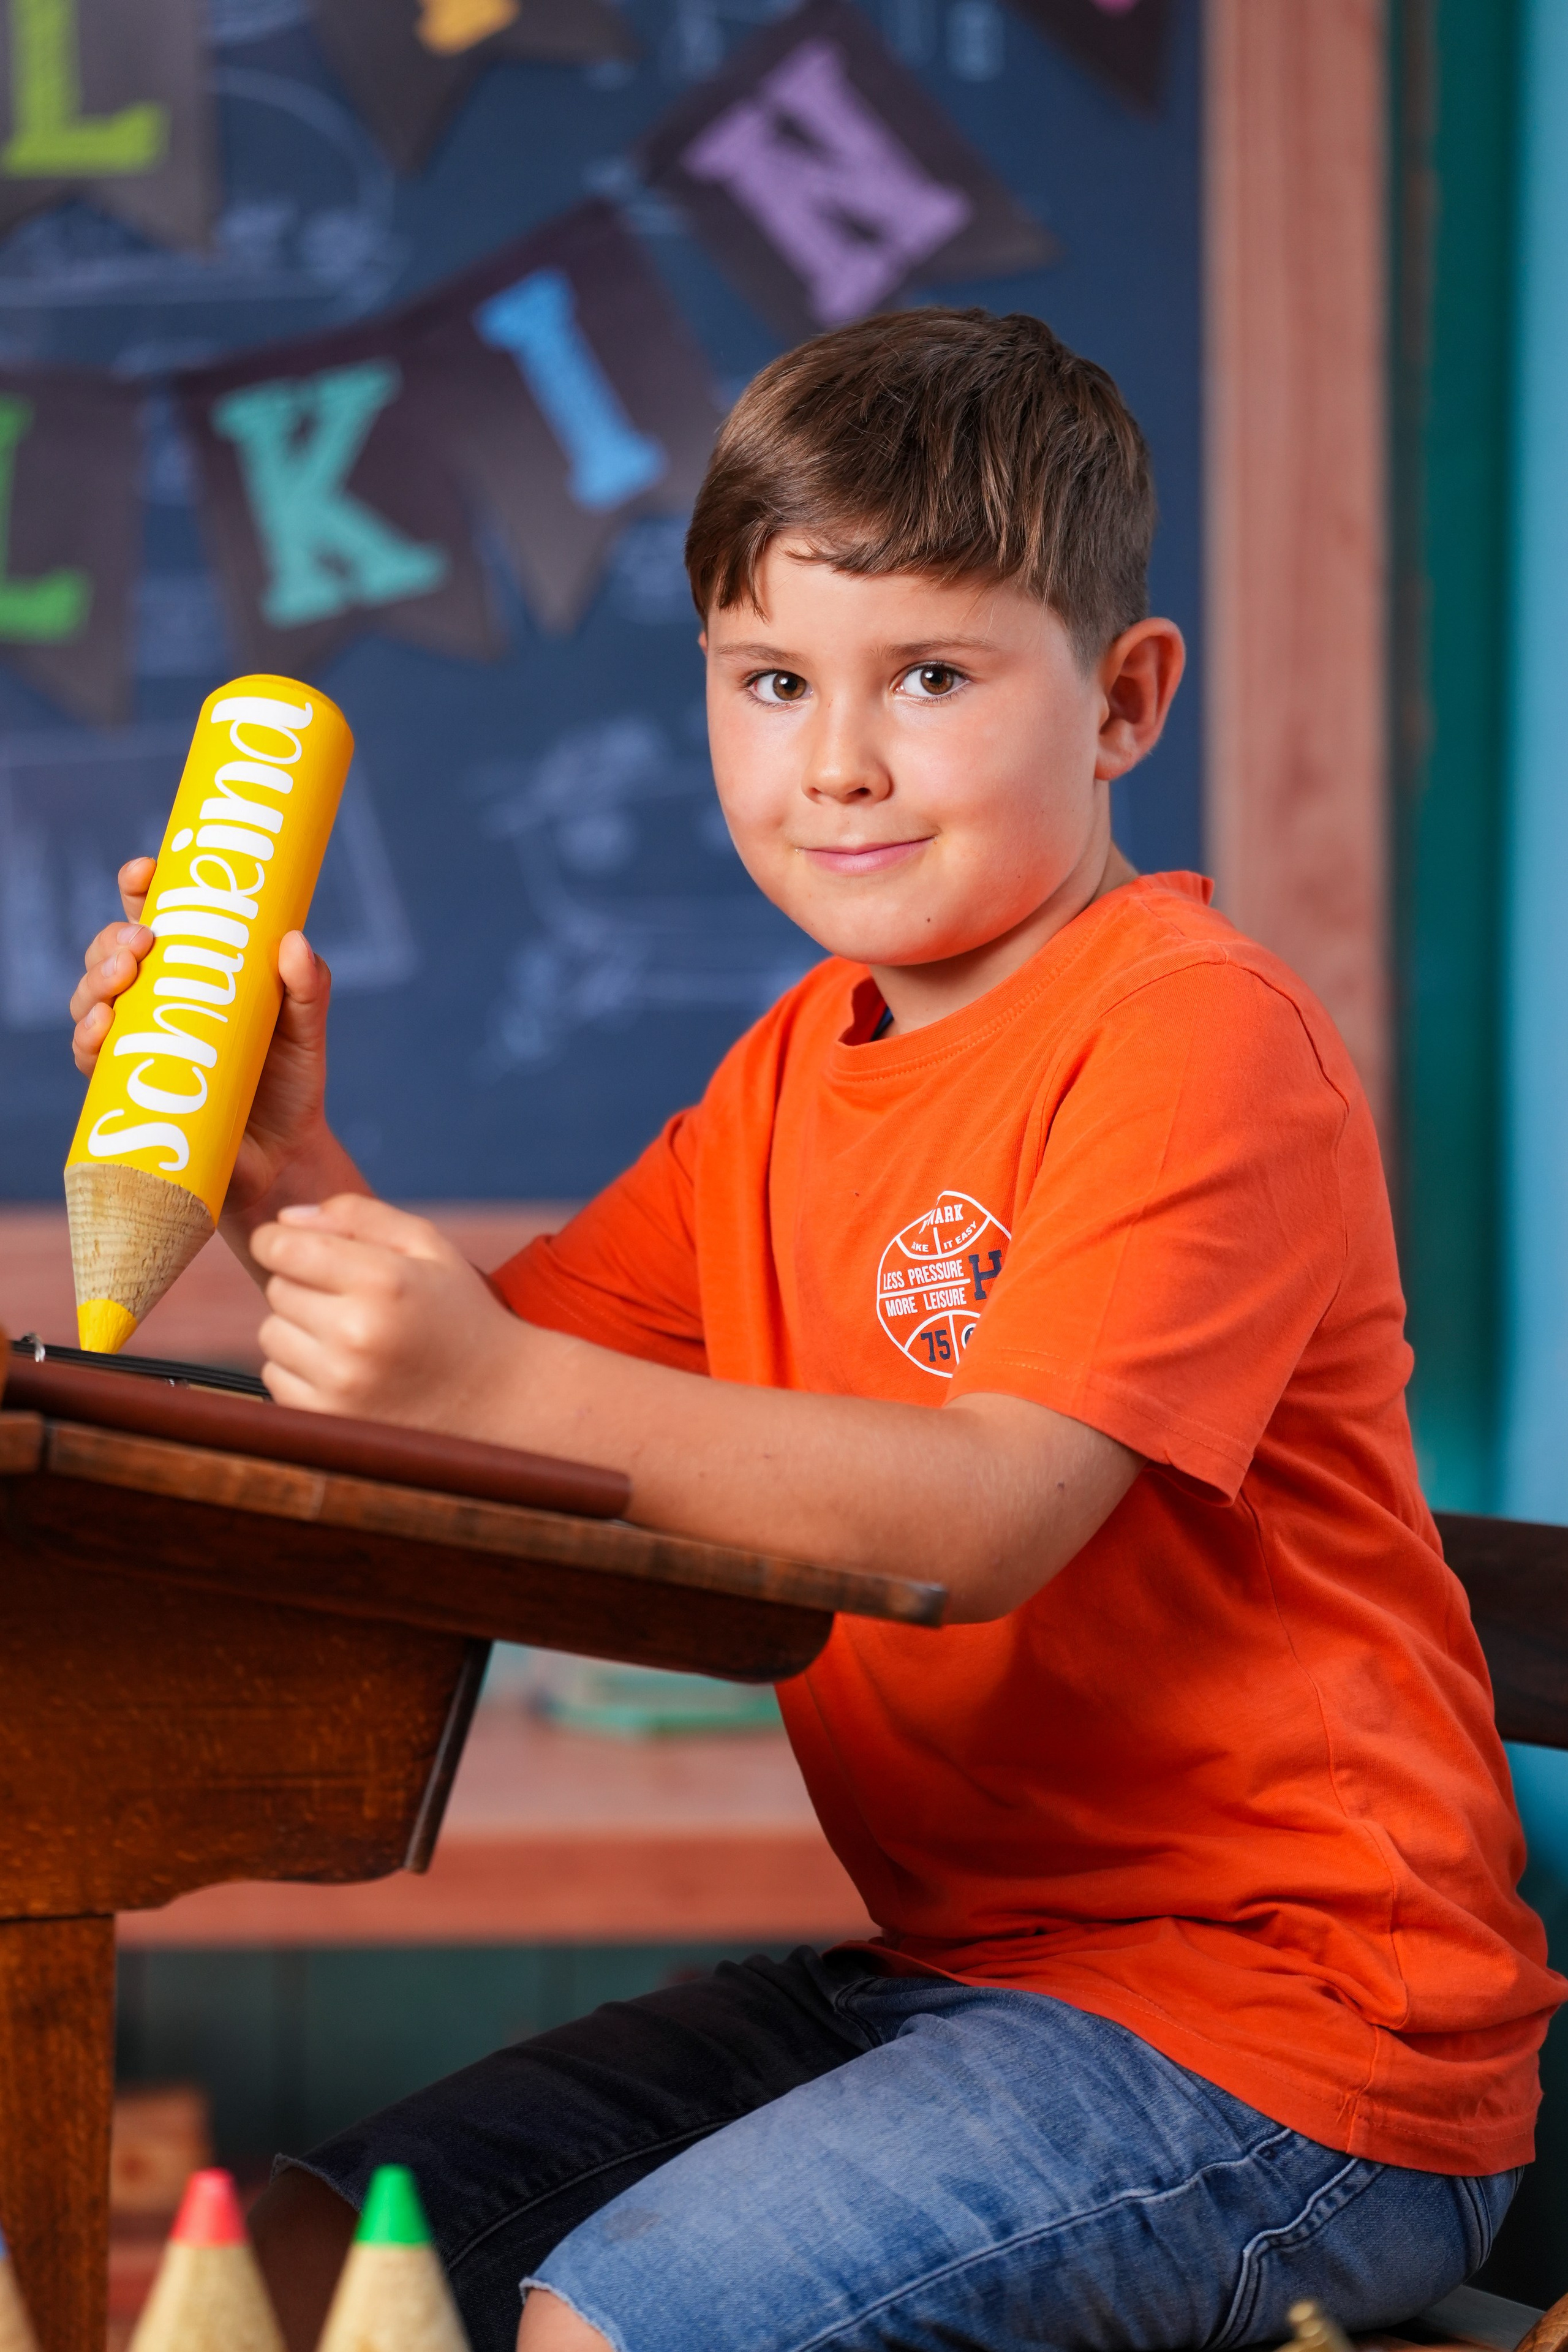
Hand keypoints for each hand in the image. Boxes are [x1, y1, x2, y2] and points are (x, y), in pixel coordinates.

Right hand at [68, 852, 356, 1235]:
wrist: (283, 1157)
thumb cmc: (290, 1081)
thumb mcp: (307, 1029)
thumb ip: (308, 986)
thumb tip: (293, 941)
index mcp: (197, 971)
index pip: (158, 916)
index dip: (141, 888)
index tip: (143, 871)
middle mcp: (158, 1001)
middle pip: (114, 952)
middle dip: (115, 938)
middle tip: (143, 941)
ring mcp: (138, 1042)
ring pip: (92, 997)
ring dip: (96, 981)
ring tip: (122, 978)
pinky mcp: (127, 1087)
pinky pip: (92, 1056)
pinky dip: (90, 1037)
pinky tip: (103, 1026)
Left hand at [252, 1193, 527, 1431]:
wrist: (496, 1399)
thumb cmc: (458, 1311)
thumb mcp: (428, 1247)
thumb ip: (359, 1217)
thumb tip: (286, 1220)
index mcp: (384, 1281)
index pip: (281, 1248)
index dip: (278, 1241)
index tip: (295, 1249)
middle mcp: (356, 1334)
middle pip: (276, 1289)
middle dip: (304, 1286)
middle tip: (353, 1300)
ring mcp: (339, 1384)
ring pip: (271, 1335)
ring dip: (299, 1330)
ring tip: (354, 1338)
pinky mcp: (326, 1420)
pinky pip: (275, 1378)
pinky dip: (301, 1371)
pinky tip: (349, 1371)